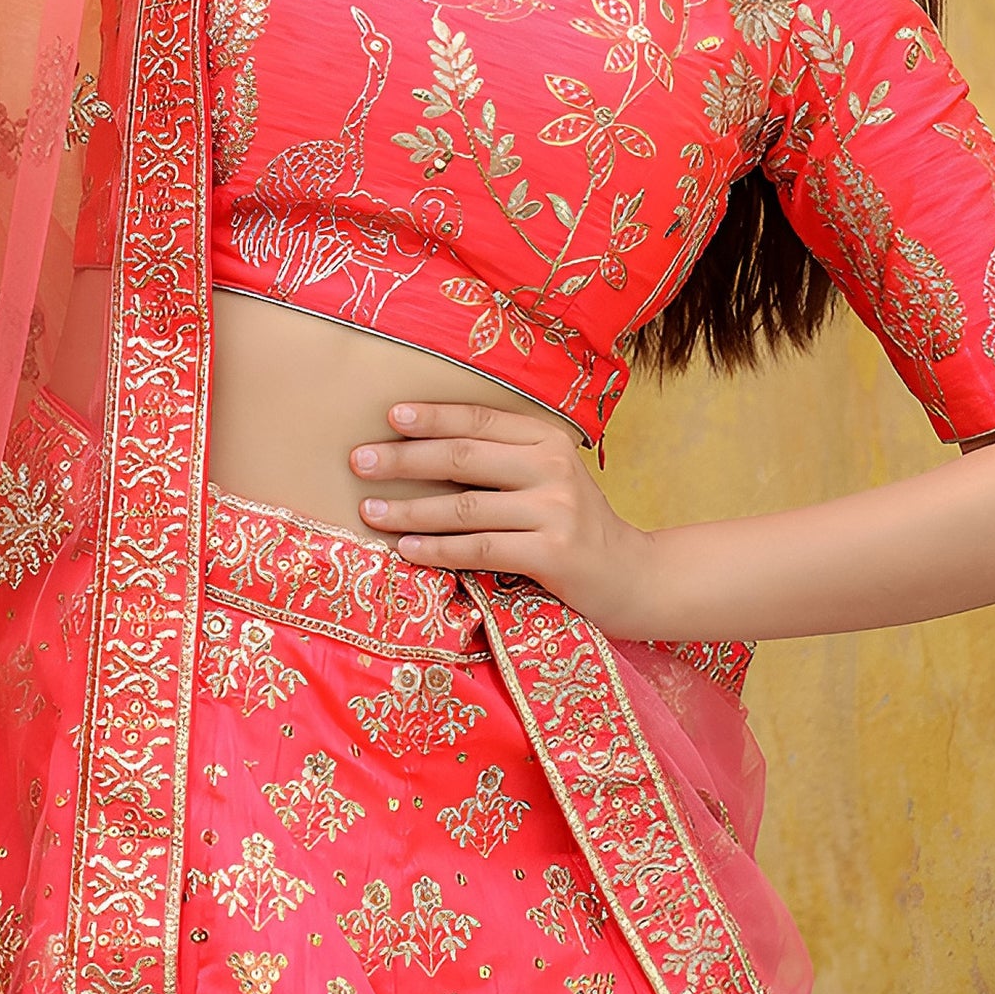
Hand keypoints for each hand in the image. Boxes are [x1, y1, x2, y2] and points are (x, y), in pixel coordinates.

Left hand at [350, 402, 665, 635]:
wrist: (636, 576)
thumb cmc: (576, 526)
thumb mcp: (549, 479)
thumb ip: (503, 463)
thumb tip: (422, 453)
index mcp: (549, 439)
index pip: (480, 420)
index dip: (433, 417)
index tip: (389, 417)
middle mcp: (553, 467)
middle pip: (463, 458)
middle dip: (405, 459)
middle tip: (359, 461)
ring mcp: (555, 511)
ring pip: (465, 507)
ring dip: (410, 509)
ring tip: (369, 510)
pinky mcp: (553, 554)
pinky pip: (479, 549)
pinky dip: (437, 549)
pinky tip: (406, 548)